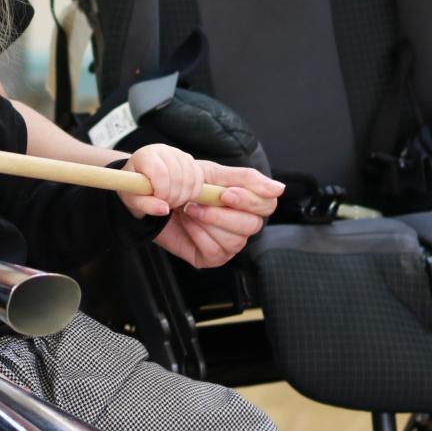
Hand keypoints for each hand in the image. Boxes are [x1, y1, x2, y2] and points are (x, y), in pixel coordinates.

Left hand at [120, 143, 203, 216]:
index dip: (162, 191)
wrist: (139, 179)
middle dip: (173, 197)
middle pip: (177, 177)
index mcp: (145, 156)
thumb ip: (146, 205)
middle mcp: (163, 150)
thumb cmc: (134, 188)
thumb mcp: (133, 200)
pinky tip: (182, 196)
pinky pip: (199, 178)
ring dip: (183, 196)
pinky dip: (193, 192)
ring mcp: (178, 153)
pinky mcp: (189, 160)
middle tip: (165, 204)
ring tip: (171, 201)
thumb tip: (165, 209)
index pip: (160, 172)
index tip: (158, 200)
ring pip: (190, 178)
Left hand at [152, 162, 284, 268]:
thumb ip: (247, 178)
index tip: (226, 193)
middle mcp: (241, 224)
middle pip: (252, 225)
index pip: (268, 205)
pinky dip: (198, 235)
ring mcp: (227, 242)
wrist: (151, 195)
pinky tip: (187, 224)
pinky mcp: (211, 257)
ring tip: (188, 209)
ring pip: (234, 240)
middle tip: (198, 202)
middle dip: (224, 214)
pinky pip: (215, 251)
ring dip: (207, 222)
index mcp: (246, 202)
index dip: (250, 200)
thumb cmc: (183, 183)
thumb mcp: (213, 173)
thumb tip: (280, 188)